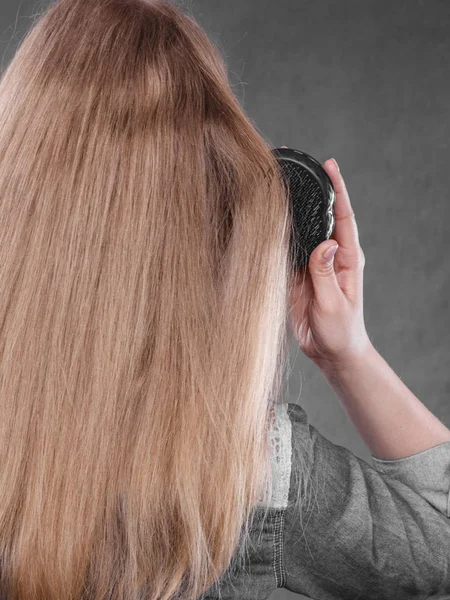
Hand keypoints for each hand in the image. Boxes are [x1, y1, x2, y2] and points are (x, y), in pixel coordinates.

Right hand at [287, 155, 371, 369]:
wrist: (330, 353)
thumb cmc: (341, 331)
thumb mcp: (334, 304)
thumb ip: (325, 274)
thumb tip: (325, 243)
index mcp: (347, 258)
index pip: (343, 217)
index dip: (338, 190)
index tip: (330, 166)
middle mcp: (330, 256)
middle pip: (321, 217)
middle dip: (313, 192)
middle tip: (299, 168)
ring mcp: (312, 265)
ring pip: (301, 232)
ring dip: (291, 213)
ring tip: (276, 190)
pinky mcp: (297, 276)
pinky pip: (286, 253)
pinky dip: (277, 238)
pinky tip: (265, 224)